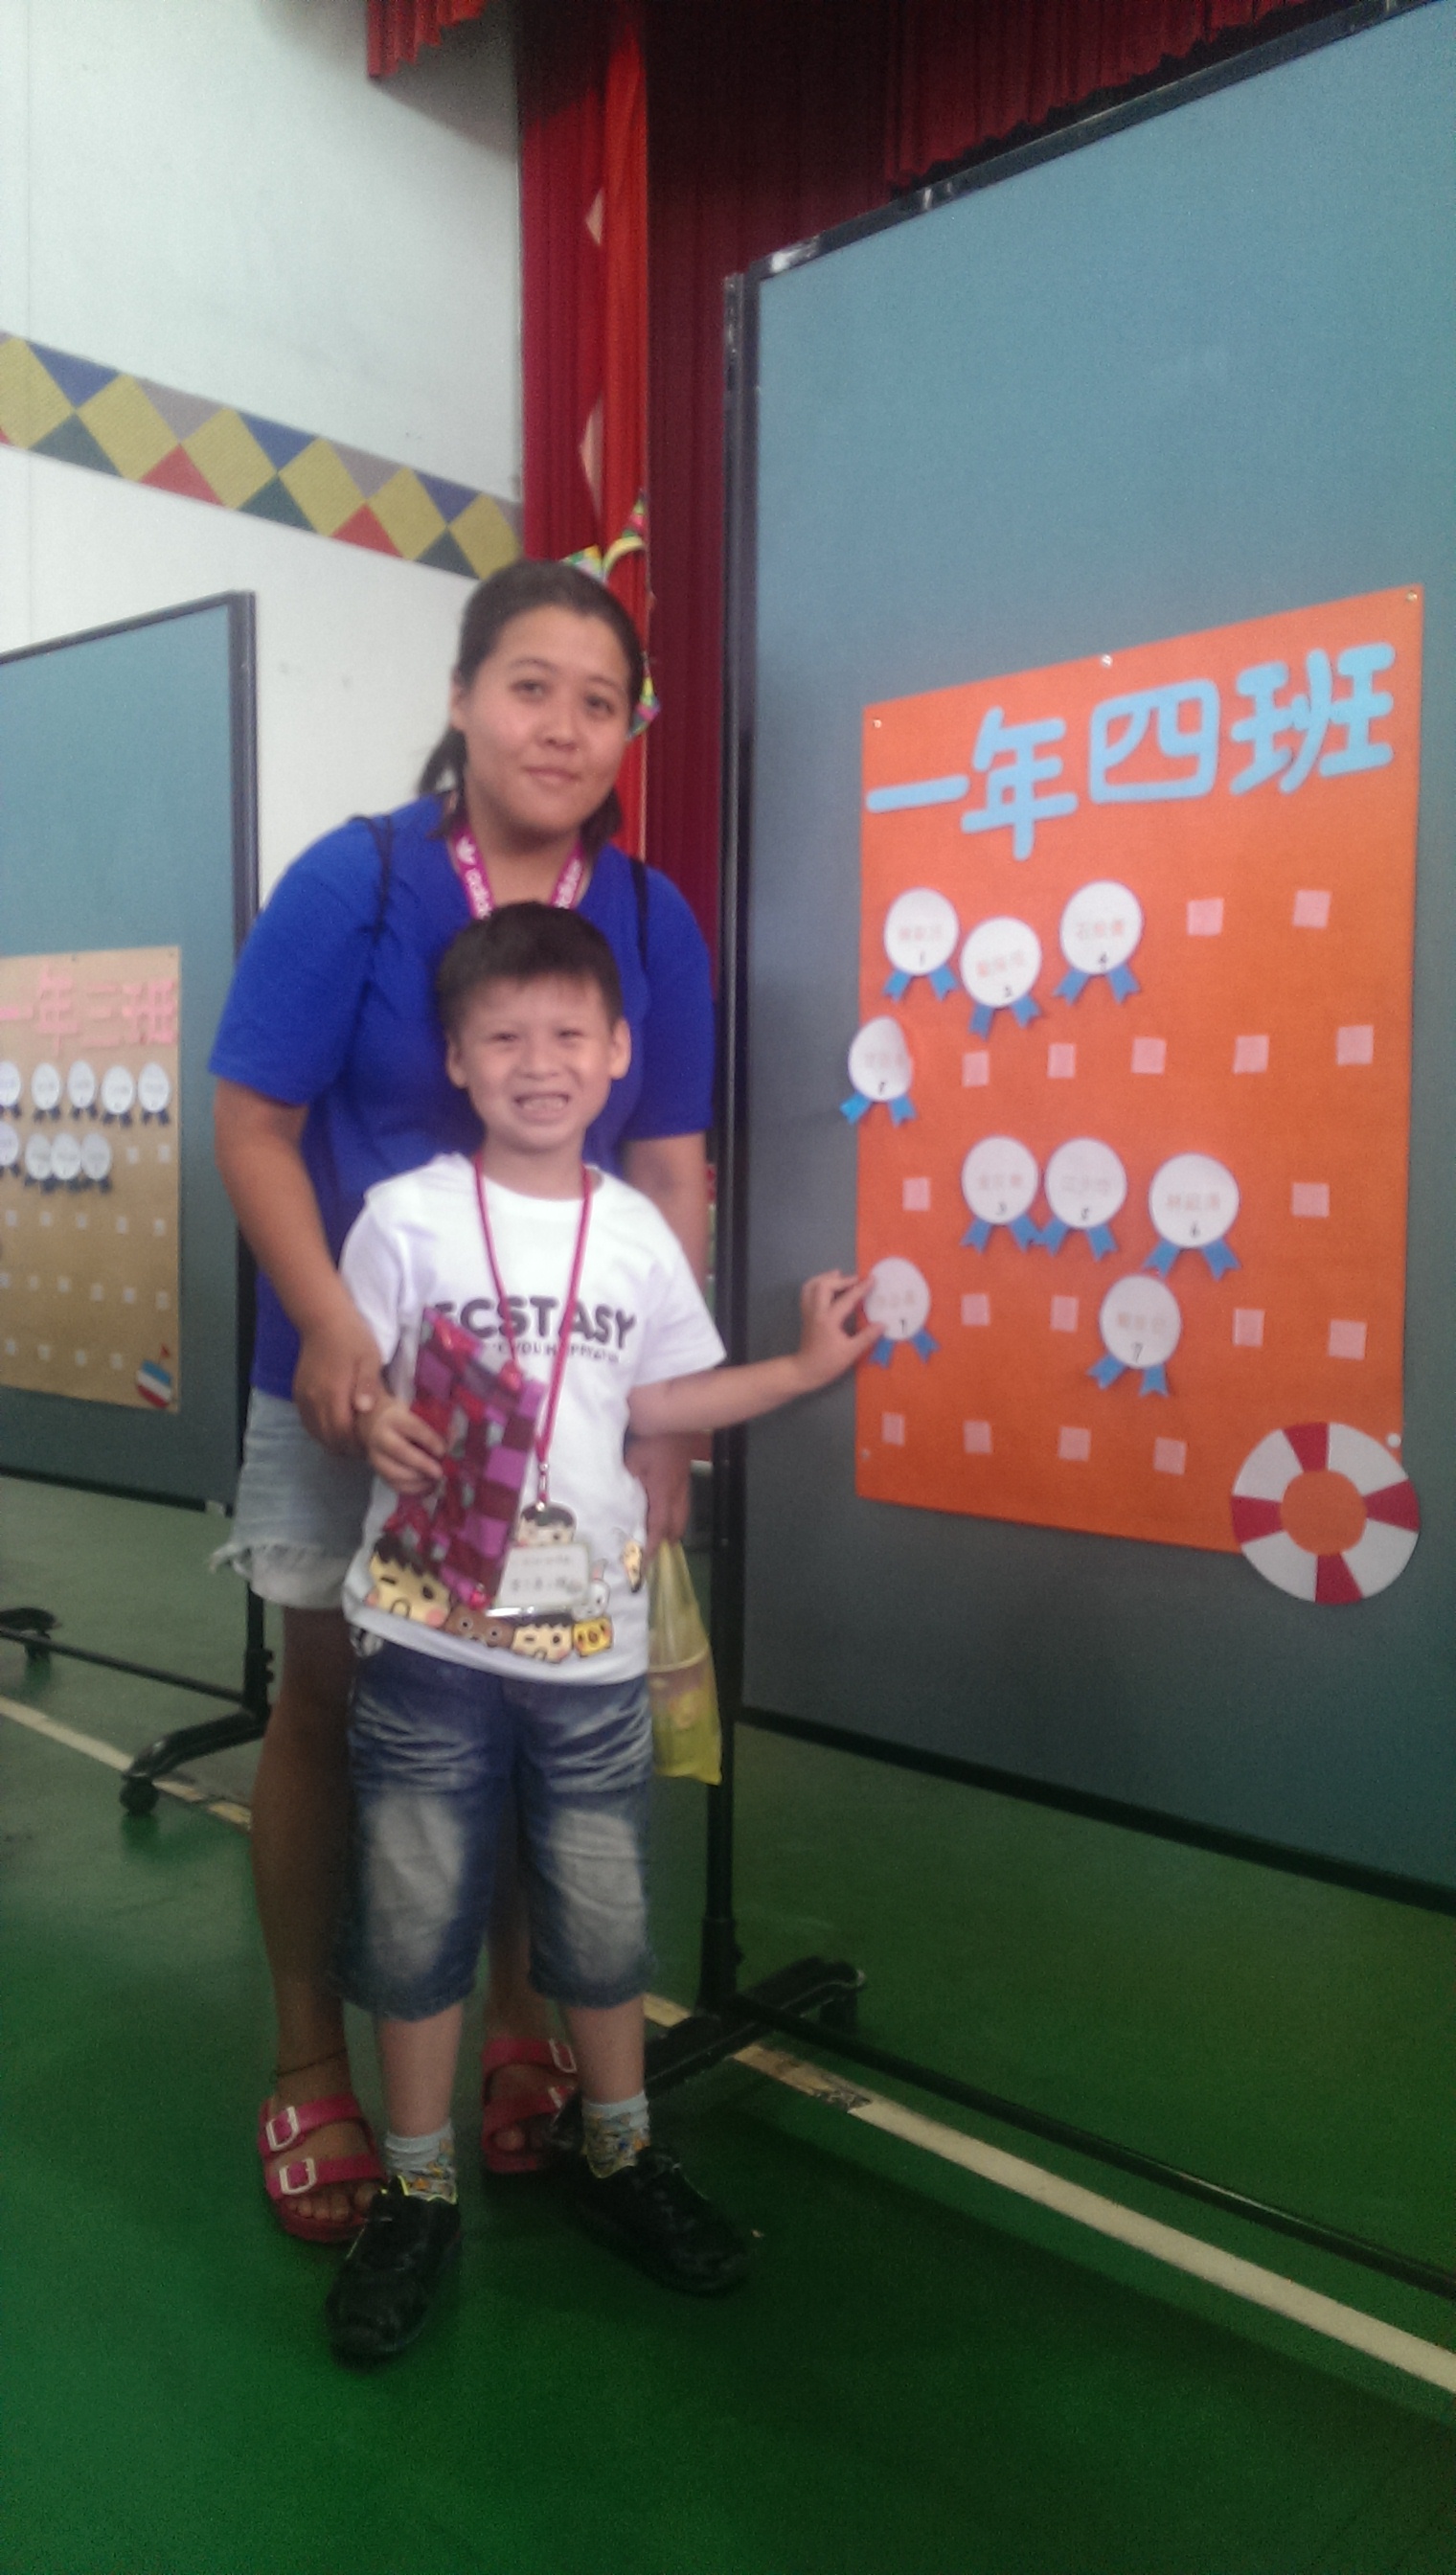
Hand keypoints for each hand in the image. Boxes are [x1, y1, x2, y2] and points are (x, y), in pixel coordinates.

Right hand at [292, 1310, 386, 1453]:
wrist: (322, 1320)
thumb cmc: (352, 1338)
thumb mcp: (369, 1357)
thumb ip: (367, 1384)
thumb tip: (364, 1409)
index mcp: (333, 1392)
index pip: (342, 1432)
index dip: (355, 1445)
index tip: (369, 1448)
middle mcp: (314, 1399)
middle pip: (328, 1437)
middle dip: (345, 1448)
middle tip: (362, 1450)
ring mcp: (303, 1397)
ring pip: (315, 1432)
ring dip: (332, 1442)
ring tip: (349, 1443)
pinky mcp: (298, 1393)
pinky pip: (307, 1422)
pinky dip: (320, 1431)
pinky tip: (333, 1431)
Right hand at [363, 1397, 445, 1494]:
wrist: (376, 1426)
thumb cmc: (406, 1421)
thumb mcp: (419, 1416)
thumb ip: (438, 1426)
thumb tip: (452, 1443)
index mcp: (395, 1418)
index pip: (413, 1428)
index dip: (429, 1440)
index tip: (443, 1451)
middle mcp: (381, 1437)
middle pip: (399, 1451)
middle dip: (422, 1464)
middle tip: (439, 1472)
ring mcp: (376, 1458)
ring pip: (395, 1473)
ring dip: (418, 1480)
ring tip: (435, 1480)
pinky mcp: (379, 1473)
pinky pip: (395, 1486)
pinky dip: (414, 1490)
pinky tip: (428, 1487)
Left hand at [624, 1430, 693, 1549]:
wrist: (675, 1418)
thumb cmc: (652, 1438)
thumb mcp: (632, 1459)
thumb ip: (627, 1482)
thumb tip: (619, 1504)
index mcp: (663, 1492)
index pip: (658, 1526)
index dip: (652, 1546)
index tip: (644, 1562)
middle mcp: (677, 1492)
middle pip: (676, 1525)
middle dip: (664, 1540)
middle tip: (651, 1552)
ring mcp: (683, 1484)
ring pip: (682, 1514)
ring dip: (671, 1528)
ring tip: (659, 1538)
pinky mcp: (684, 1475)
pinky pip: (683, 1503)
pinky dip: (675, 1514)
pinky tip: (665, 1511)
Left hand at [795, 1272, 878, 1389]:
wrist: (805, 1371)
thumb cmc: (828, 1363)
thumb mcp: (850, 1353)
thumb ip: (867, 1337)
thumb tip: (883, 1324)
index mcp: (828, 1319)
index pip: (846, 1299)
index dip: (861, 1288)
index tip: (872, 1279)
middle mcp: (816, 1311)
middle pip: (824, 1285)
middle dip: (842, 1279)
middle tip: (857, 1280)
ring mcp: (808, 1312)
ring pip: (811, 1286)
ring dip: (825, 1278)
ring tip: (839, 1275)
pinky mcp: (805, 1315)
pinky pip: (807, 1293)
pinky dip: (817, 1285)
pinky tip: (827, 1287)